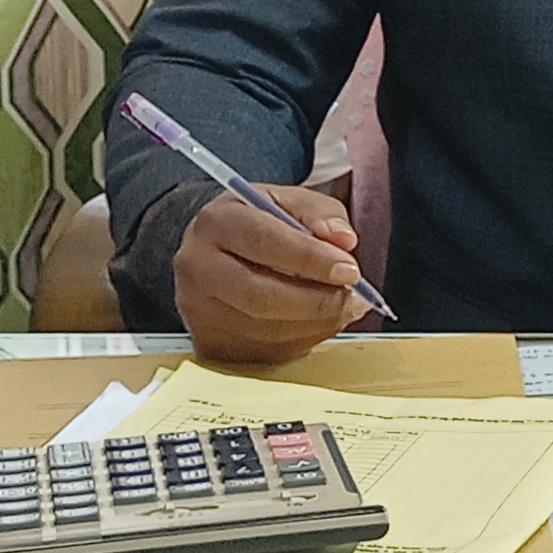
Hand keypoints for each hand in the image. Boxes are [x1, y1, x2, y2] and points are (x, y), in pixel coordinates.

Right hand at [172, 182, 364, 363]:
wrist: (216, 250)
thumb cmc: (256, 223)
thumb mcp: (286, 201)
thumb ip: (320, 213)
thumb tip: (343, 241)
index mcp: (215, 222)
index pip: (263, 242)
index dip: (310, 258)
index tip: (349, 270)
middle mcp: (197, 267)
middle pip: (260, 296)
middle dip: (317, 301)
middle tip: (354, 298)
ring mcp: (198, 310)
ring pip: (265, 330)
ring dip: (316, 324)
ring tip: (344, 308)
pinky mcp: (209, 342)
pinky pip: (264, 351)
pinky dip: (303, 340)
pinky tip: (320, 322)